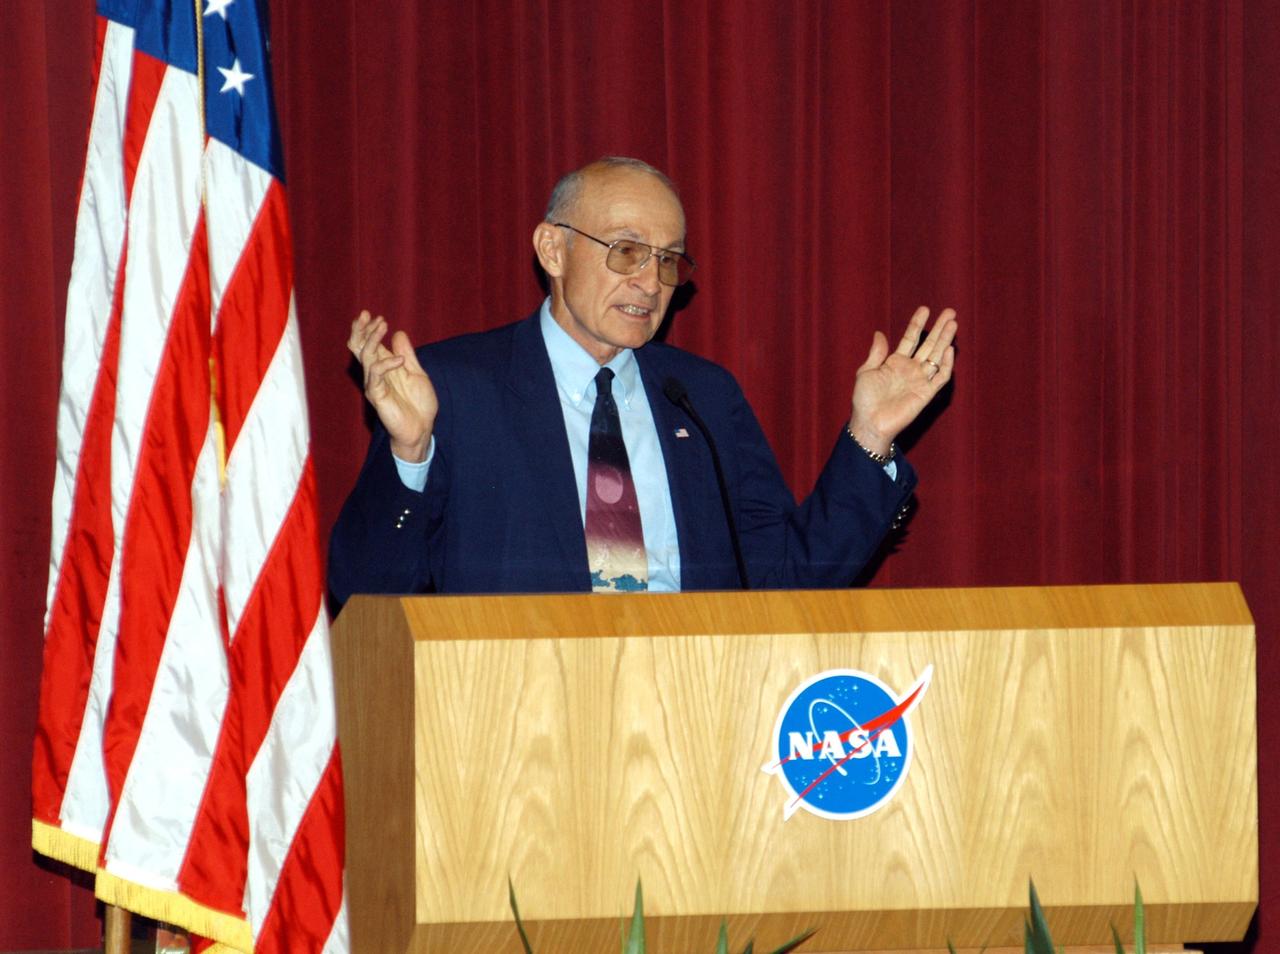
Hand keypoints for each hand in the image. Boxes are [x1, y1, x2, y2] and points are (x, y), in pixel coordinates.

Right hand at [348, 310, 437, 461]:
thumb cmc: (418, 404)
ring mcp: (374, 384)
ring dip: (373, 339)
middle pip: (359, 348)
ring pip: (366, 357)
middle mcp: (375, 374)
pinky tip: (400, 360)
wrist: (421, 429)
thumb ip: (407, 355)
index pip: (368, 345)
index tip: (374, 316)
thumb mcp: (417, 373)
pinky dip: (387, 364)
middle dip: (361, 330)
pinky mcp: (377, 396)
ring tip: (382, 325)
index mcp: (383, 367)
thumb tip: (398, 333)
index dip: (367, 330)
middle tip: (367, 315)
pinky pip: (376, 375)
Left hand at [848, 306, 956, 455]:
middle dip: (939, 328)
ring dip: (945, 340)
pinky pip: (940, 377)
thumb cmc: (864, 400)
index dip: (917, 324)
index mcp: (895, 362)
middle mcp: (911, 369)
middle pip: (929, 344)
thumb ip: (876, 353)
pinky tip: (948, 349)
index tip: (925, 309)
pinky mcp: (926, 394)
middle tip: (950, 312)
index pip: (910, 339)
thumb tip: (879, 333)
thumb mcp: (865, 372)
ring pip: (937, 356)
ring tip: (953, 323)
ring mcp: (920, 380)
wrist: (869, 423)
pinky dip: (946, 364)